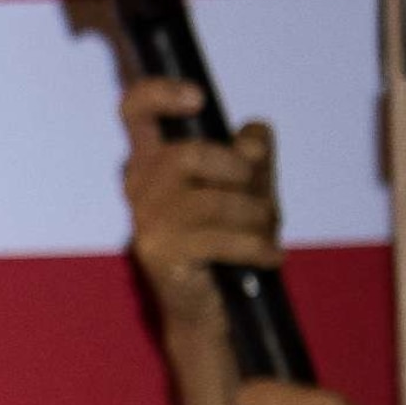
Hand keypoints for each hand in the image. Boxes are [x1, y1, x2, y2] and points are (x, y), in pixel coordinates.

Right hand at [118, 77, 280, 328]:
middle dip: (240, 174)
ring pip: (217, 199)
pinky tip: (271, 257)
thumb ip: (253, 158)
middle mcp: (139, 187)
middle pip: (189, 154)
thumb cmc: (226, 244)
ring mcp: (146, 221)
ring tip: (268, 235)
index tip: (198, 98)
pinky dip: (260, 247)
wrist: (210, 311)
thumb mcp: (248, 191)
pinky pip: (225, 238)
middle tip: (262, 201)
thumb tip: (255, 132)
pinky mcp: (161, 253)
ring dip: (259, 218)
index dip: (158, 93)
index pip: (134, 111)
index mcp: (152, 162)